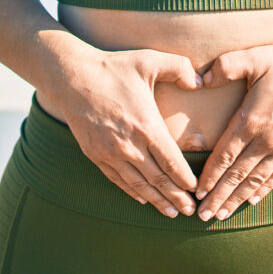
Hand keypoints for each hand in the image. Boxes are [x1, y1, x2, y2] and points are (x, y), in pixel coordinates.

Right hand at [49, 47, 203, 217]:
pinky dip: (132, 192)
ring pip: (138, 185)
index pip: (171, 161)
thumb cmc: (112, 68)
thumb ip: (180, 69)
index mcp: (146, 125)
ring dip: (156, 201)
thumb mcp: (149, 60)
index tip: (196, 190)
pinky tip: (142, 199)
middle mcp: (129, 145)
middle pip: (157, 179)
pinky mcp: (95, 155)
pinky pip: (117, 179)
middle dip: (176, 197)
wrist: (71, 77)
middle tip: (190, 211)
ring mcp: (110, 153)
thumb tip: (201, 82)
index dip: (185, 180)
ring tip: (170, 213)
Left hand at [194, 43, 272, 221]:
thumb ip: (225, 67)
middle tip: (203, 216)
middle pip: (236, 176)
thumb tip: (200, 79)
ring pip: (255, 181)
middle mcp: (266, 140)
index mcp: (251, 121)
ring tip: (222, 215)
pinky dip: (263, 190)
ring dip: (236, 199)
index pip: (224, 156)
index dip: (209, 177)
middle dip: (218, 197)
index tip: (196, 193)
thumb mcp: (255, 57)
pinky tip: (252, 201)